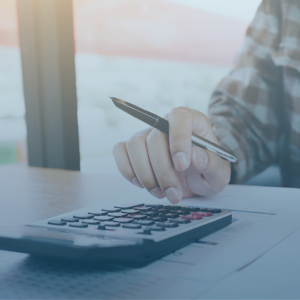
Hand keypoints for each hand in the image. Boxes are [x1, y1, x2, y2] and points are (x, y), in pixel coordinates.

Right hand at [113, 107, 230, 203]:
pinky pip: (120, 151)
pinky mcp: (134, 148)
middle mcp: (166, 124)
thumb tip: (195, 156)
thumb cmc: (208, 170)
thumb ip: (211, 163)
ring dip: (145, 175)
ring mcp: (147, 135)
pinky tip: (142, 184)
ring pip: (134, 145)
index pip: (179, 117)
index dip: (178, 140)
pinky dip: (128, 170)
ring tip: (160, 192)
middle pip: (154, 138)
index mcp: (192, 121)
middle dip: (162, 171)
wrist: (196, 179)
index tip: (182, 166)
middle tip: (173, 193)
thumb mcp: (219, 172)